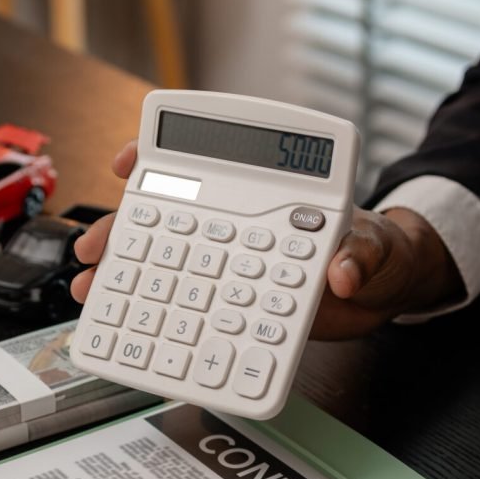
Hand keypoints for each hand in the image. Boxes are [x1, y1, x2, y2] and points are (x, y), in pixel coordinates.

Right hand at [71, 142, 463, 334]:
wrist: (387, 293)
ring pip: (169, 261)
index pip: (208, 165)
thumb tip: (341, 274)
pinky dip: (155, 310)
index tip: (127, 164)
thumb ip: (360, 255)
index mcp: (271, 197)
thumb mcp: (378, 248)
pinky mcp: (236, 302)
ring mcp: (234, 264)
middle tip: (94, 248)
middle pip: (171, 216)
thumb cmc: (383, 253)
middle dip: (123, 228)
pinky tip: (126, 320)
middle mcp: (243, 225)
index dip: (161, 158)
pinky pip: (189, 303)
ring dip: (126, 273)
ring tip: (92, 288)